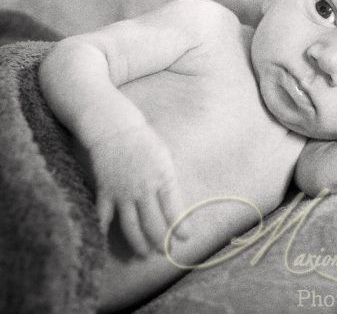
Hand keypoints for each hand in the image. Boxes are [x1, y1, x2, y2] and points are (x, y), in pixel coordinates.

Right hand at [89, 123, 186, 256]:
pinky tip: (107, 241)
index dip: (179, 228)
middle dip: (161, 242)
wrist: (116, 129)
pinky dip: (104, 230)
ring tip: (143, 254)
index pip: (174, 211)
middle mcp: (143, 190)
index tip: (184, 239)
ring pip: (131, 227)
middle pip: (153, 224)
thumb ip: (169, 182)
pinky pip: (104, 216)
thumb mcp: (165, 158)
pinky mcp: (105, 192)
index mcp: (163, 179)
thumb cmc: (145, 142)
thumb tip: (175, 207)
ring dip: (138, 244)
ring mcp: (123, 193)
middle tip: (166, 252)